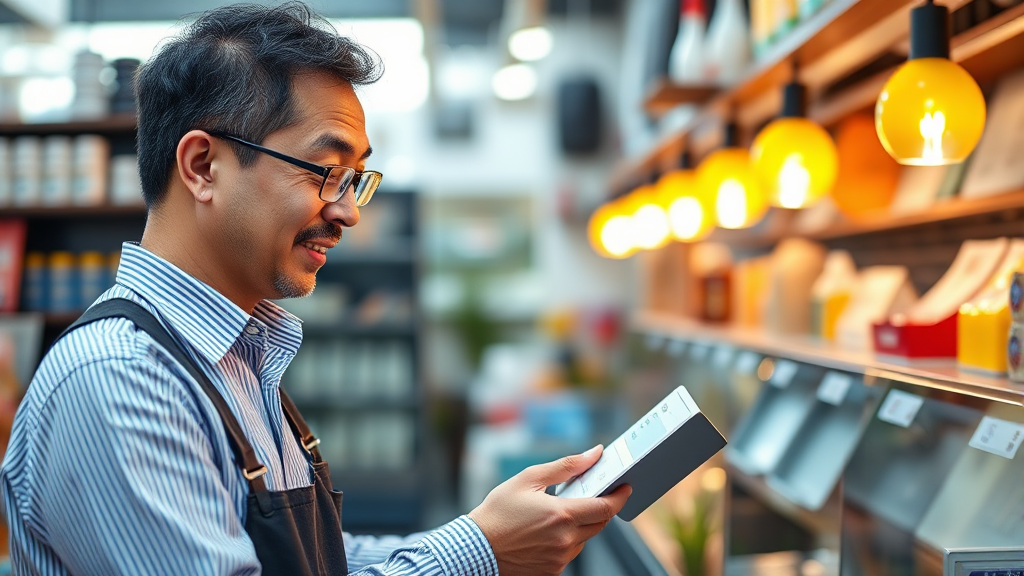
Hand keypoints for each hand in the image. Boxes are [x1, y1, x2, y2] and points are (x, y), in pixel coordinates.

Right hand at [468, 446, 631, 575]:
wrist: (475, 548)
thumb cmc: (497, 512)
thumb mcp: (528, 479)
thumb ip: (566, 466)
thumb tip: (593, 454)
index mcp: (562, 515)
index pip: (605, 507)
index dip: (620, 497)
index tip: (626, 487)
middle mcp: (565, 540)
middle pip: (600, 524)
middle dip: (601, 508)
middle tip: (592, 494)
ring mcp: (559, 559)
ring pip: (585, 538)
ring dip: (582, 524)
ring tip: (558, 512)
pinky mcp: (552, 571)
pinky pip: (570, 552)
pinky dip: (566, 539)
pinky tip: (547, 531)